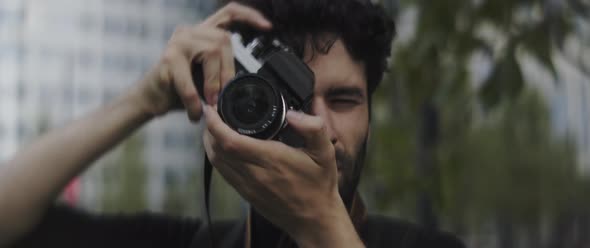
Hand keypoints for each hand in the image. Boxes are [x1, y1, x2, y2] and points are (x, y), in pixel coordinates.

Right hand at [130, 3, 271, 121]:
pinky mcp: (168, 59)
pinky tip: (194, 113)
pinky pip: (190, 82)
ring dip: (213, 84)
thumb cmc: (179, 89)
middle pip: (224, 40)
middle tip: (221, 95)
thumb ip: (223, 69)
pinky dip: (194, 102)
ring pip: (211, 53)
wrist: (151, 99)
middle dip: (227, 70)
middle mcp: (190, 32)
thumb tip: (244, 80)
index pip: (229, 13)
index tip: (267, 27)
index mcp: (202, 33)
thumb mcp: (207, 77)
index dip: (249, 16)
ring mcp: (178, 43)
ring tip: (209, 103)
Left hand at [202, 106, 363, 246]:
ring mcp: (248, 185)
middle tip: (212, 112)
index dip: (215, 124)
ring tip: (213, 126)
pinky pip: (224, 173)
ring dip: (210, 143)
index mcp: (271, 160)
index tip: (211, 109)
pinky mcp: (246, 194)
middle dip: (209, 129)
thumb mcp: (325, 153)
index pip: (230, 141)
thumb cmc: (319, 185)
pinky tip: (223, 147)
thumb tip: (293, 114)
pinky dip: (217, 157)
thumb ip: (313, 128)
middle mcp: (255, 173)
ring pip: (217, 162)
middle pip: (217, 150)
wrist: (315, 219)